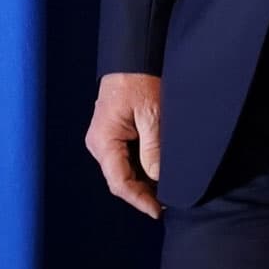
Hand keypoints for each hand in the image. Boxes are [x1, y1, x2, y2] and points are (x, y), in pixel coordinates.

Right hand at [86, 72, 164, 217]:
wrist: (132, 56)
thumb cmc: (139, 80)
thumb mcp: (152, 114)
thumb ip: (154, 147)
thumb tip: (157, 177)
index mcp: (104, 141)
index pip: (119, 182)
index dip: (139, 200)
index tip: (158, 211)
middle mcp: (99, 144)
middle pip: (120, 180)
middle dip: (143, 193)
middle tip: (168, 203)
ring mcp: (105, 139)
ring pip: (123, 171)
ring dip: (143, 182)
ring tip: (166, 190)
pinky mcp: (113, 134)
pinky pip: (126, 159)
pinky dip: (141, 169)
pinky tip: (158, 172)